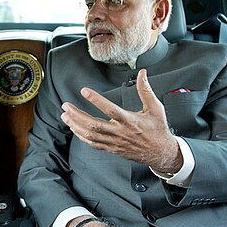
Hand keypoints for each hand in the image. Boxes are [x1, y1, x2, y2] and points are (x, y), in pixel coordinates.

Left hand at [60, 69, 181, 172]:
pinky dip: (81, 136)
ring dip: (75, 125)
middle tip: (66, 105)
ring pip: (90, 135)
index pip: (109, 109)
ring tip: (66, 115)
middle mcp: (120, 132)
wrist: (160, 153)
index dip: (96, 99)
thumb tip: (143, 73)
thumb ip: (145, 90)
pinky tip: (74, 128)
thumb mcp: (155, 108)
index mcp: (130, 121)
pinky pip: (93, 143)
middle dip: (77, 115)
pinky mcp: (111, 148)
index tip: (84, 91)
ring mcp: (114, 142)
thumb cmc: (158, 130)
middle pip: (94, 124)